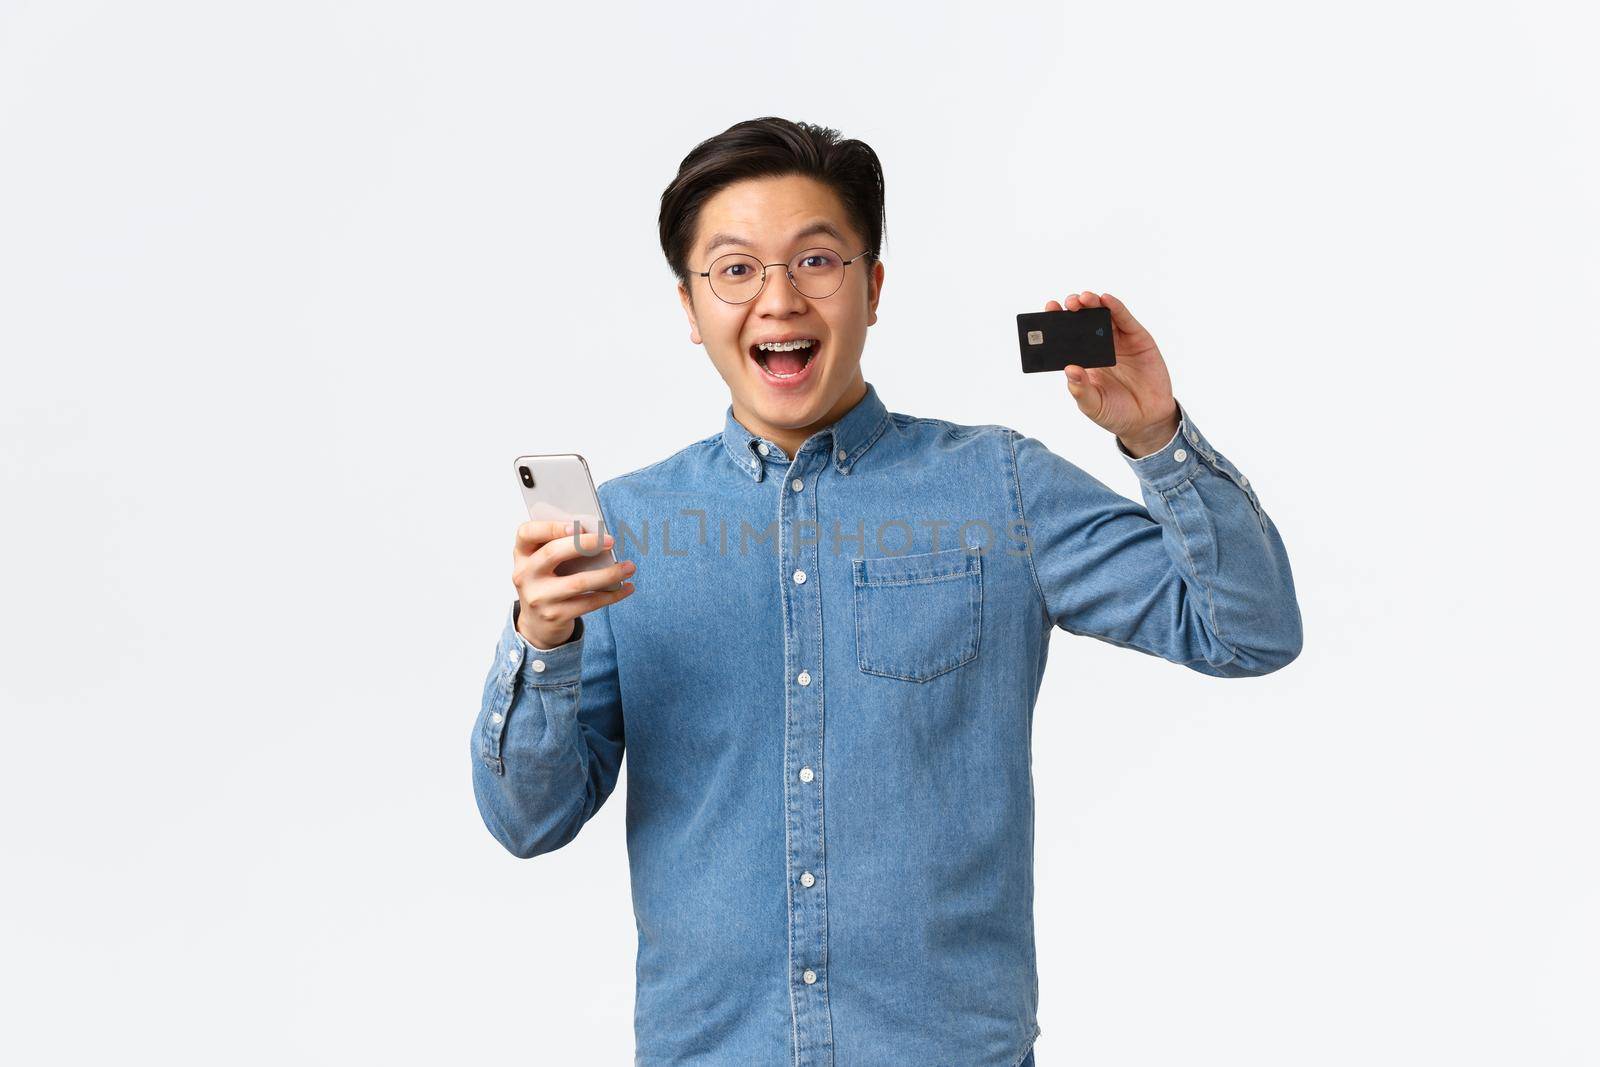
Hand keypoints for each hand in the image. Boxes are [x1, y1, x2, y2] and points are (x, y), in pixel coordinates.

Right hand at [512, 520, 636, 648]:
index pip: (526, 533)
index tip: (575, 524)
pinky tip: (626, 587)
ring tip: (629, 567)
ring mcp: (539, 597)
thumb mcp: (542, 564)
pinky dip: (612, 595)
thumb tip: (597, 534)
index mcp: (522, 555)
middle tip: (610, 541)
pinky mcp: (555, 615)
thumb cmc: (547, 583)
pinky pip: (589, 603)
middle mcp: (525, 575)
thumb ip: (558, 547)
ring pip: (578, 582)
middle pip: (553, 553)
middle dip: (585, 544)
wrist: (537, 624)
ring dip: (609, 574)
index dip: (549, 527)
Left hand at [1045, 291, 1177, 455]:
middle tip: (1067, 304)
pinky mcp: (1137, 339)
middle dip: (1073, 308)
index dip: (1057, 322)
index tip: (1049, 311)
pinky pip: (1125, 319)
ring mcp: (1118, 340)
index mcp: (1083, 359)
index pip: (1065, 337)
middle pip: (1083, 320)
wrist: (1147, 420)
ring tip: (1083, 298)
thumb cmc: (1116, 412)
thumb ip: (1081, 390)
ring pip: (1103, 314)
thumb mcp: (1093, 405)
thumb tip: (1069, 370)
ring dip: (1092, 303)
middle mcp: (1098, 346)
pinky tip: (1106, 300)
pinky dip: (1116, 307)